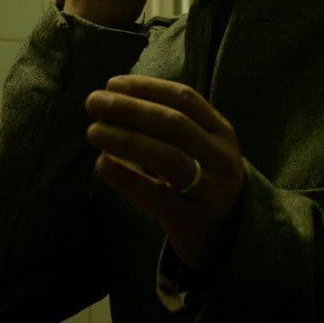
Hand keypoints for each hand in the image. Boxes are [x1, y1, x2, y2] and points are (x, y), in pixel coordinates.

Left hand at [85, 75, 244, 273]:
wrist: (230, 238)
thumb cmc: (204, 183)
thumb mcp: (200, 150)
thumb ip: (168, 127)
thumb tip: (115, 100)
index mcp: (222, 132)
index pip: (184, 98)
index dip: (146, 88)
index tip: (112, 84)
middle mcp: (221, 157)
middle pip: (174, 124)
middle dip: (130, 109)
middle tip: (94, 102)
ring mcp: (211, 190)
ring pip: (167, 157)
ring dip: (126, 139)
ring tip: (93, 131)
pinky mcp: (193, 221)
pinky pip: (157, 196)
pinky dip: (127, 178)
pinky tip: (101, 165)